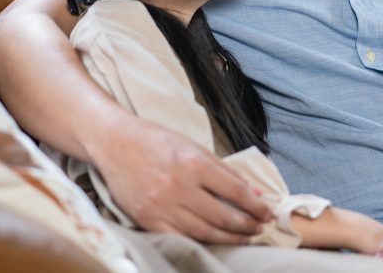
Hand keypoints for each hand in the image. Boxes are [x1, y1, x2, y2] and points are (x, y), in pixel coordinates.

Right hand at [90, 114, 273, 243]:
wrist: (115, 143)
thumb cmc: (157, 141)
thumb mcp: (194, 147)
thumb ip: (224, 170)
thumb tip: (253, 191)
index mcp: (194, 163)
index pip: (236, 191)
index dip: (256, 206)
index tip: (268, 212)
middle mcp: (179, 186)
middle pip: (222, 215)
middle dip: (247, 224)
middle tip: (260, 228)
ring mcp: (162, 205)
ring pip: (204, 231)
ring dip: (229, 237)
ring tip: (244, 237)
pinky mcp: (147, 219)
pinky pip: (179, 238)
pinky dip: (200, 242)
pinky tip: (214, 241)